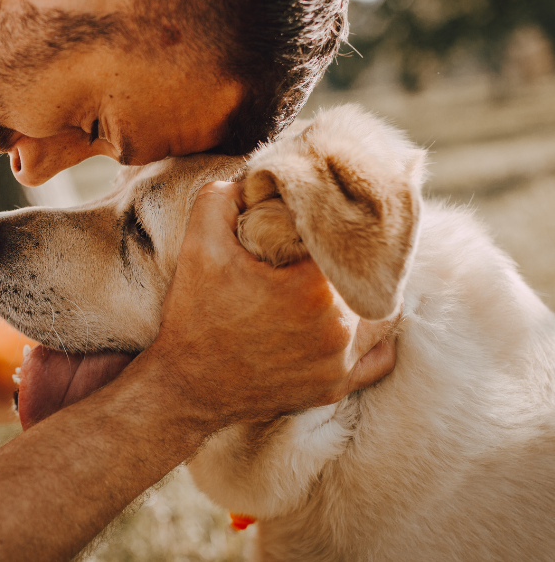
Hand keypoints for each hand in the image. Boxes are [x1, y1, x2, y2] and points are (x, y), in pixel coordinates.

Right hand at [150, 181, 396, 426]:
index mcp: (314, 289)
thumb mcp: (199, 245)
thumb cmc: (194, 317)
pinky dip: (372, 336)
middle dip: (351, 258)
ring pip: (383, 314)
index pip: (348, 240)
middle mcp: (339, 328)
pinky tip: (352, 318)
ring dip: (366, 293)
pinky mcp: (335, 388)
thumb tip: (253, 181)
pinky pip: (379, 357)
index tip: (319, 219)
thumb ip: (223, 198)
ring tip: (341, 278)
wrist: (184, 387)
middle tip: (329, 247)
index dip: (335, 224)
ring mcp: (340, 363)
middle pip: (369, 275)